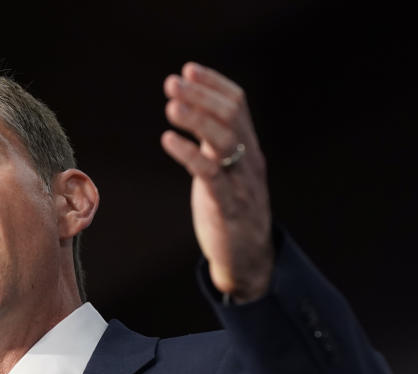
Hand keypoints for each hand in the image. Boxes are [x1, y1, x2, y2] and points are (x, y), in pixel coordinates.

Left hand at [161, 62, 273, 302]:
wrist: (248, 259)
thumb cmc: (231, 212)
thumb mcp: (225, 172)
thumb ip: (215, 145)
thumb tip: (192, 114)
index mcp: (249, 149)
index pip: (238, 105)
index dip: (214, 85)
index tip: (188, 70)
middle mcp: (249, 161)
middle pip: (231, 115)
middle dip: (201, 96)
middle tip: (172, 83)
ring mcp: (240, 183)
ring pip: (224, 140)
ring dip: (196, 118)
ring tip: (171, 105)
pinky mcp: (227, 206)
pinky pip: (211, 173)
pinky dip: (189, 153)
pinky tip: (168, 140)